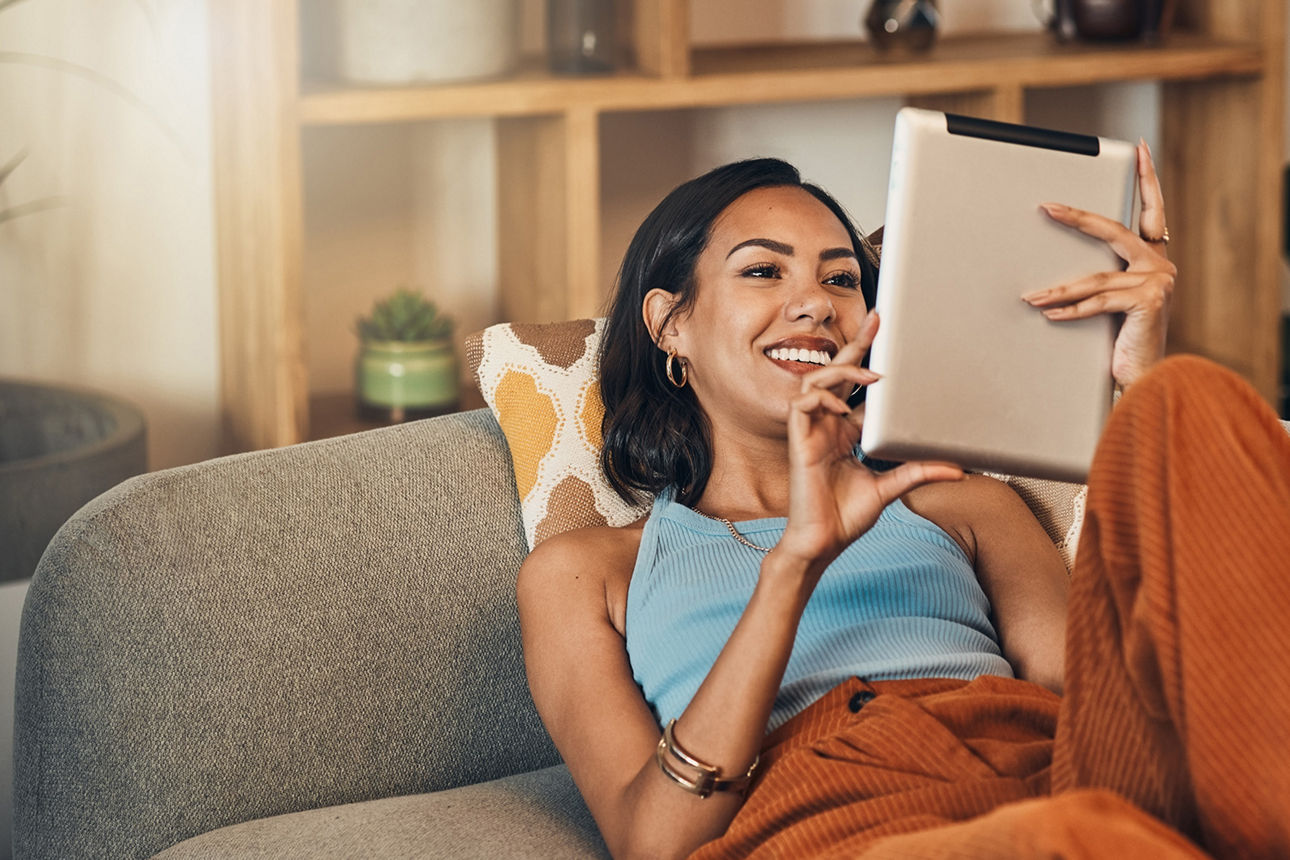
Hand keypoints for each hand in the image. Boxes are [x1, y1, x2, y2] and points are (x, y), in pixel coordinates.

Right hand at [775, 311, 963, 570]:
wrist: (824, 541)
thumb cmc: (847, 516)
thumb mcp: (890, 487)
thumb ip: (917, 472)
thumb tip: (958, 469)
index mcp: (844, 433)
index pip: (856, 388)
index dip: (868, 361)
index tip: (887, 337)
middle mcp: (827, 426)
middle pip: (836, 373)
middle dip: (855, 346)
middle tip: (877, 320)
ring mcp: (811, 432)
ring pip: (816, 381)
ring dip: (842, 373)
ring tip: (870, 377)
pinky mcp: (798, 441)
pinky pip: (802, 403)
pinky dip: (822, 398)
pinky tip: (841, 406)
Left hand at [1022, 139, 1174, 388]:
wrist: (1144, 376)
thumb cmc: (1123, 339)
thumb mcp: (1112, 302)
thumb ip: (1101, 278)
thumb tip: (1054, 268)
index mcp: (1153, 257)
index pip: (1152, 210)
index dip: (1148, 179)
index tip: (1142, 149)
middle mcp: (1160, 265)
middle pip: (1113, 232)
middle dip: (1078, 219)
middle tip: (1048, 207)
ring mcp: (1157, 282)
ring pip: (1096, 277)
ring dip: (1058, 289)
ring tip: (1030, 296)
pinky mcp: (1149, 302)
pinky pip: (1098, 302)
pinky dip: (1070, 309)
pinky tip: (1047, 313)